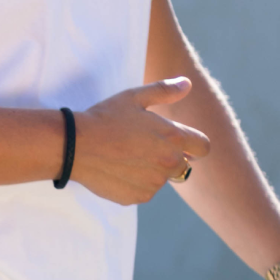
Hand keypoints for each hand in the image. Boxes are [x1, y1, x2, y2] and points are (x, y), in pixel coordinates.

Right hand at [73, 79, 209, 205]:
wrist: (75, 146)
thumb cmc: (104, 118)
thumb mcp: (134, 98)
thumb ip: (164, 91)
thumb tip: (187, 83)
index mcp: (173, 137)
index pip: (203, 147)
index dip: (194, 145)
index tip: (182, 143)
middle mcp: (169, 163)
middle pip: (184, 167)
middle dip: (170, 159)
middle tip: (143, 148)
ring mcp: (154, 183)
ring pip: (162, 180)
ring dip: (151, 171)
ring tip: (125, 158)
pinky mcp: (138, 197)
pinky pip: (144, 191)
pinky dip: (135, 183)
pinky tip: (117, 170)